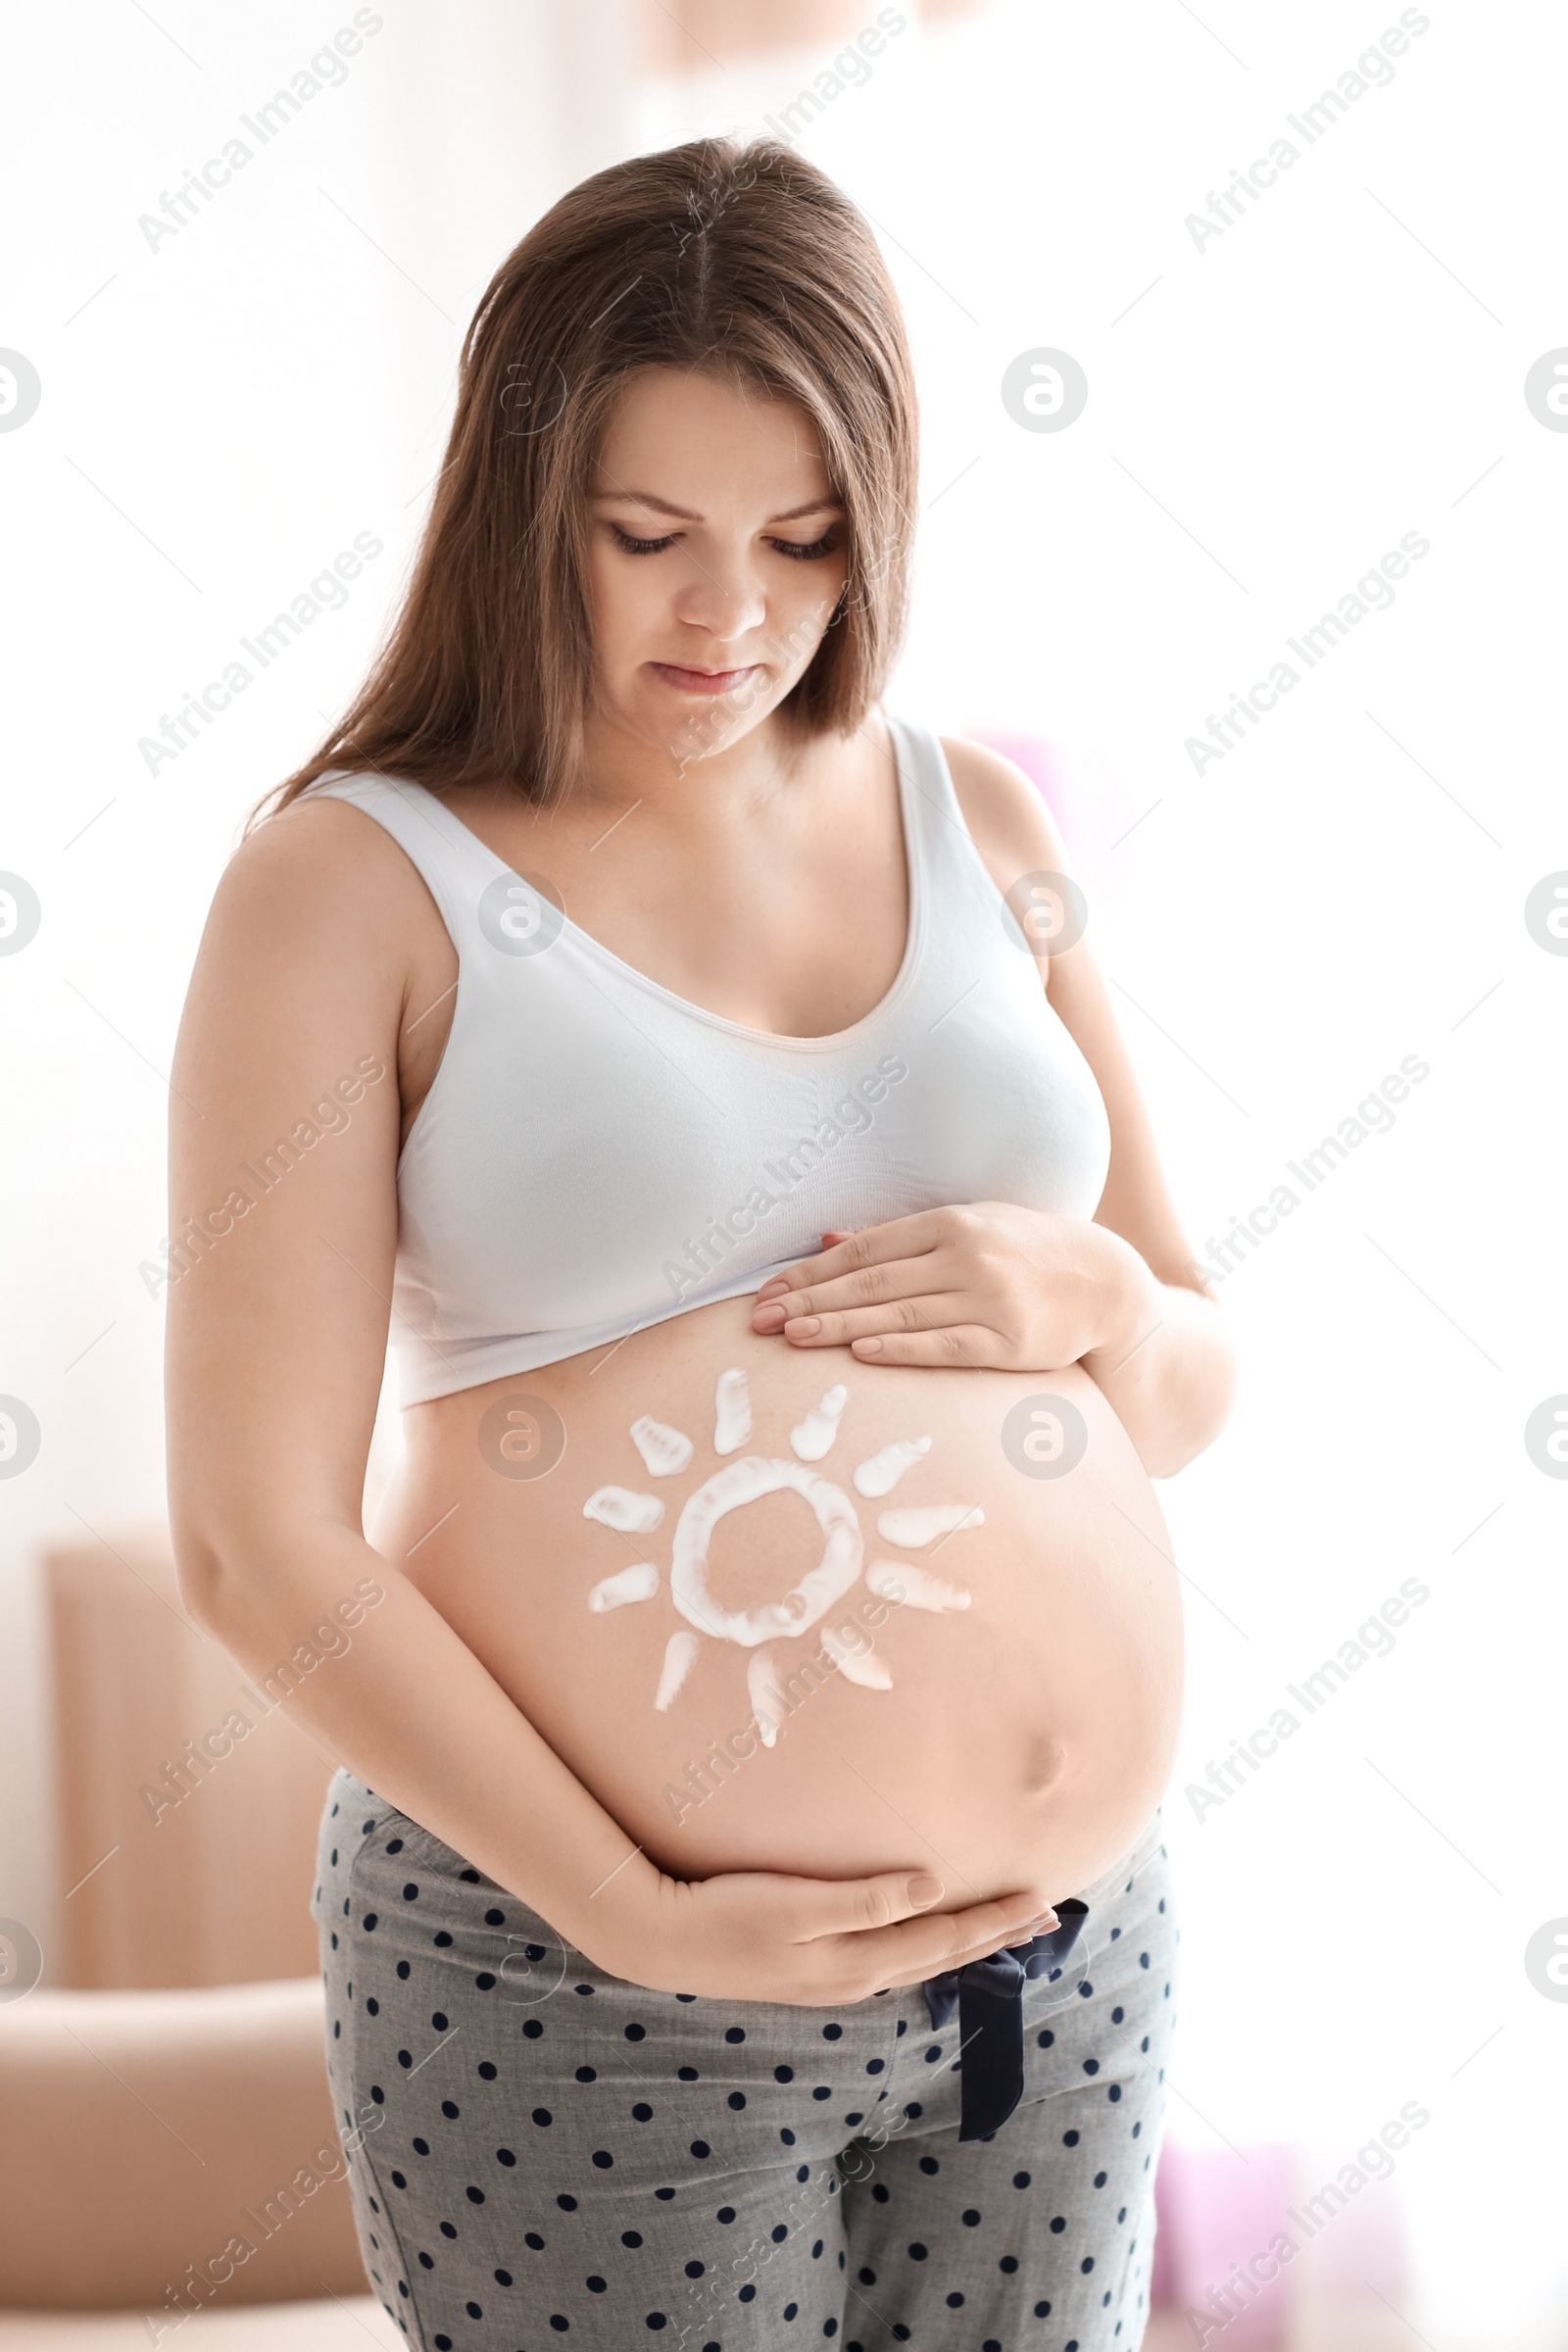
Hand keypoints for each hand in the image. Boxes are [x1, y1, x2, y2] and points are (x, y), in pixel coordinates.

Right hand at [588, 1861, 1058, 2004]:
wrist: (660, 1942)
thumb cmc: (724, 1914)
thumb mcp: (795, 1904)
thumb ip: (864, 1898)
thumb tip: (932, 1886)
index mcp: (856, 1962)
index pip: (944, 1940)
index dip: (995, 1922)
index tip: (1042, 1900)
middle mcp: (853, 1978)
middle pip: (941, 1956)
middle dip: (995, 1936)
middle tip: (1047, 1915)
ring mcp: (832, 1979)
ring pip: (919, 1961)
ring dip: (966, 1943)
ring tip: (1002, 1928)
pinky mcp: (812, 1970)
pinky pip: (892, 1960)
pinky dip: (926, 1947)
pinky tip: (925, 1938)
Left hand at [749, 1202, 1155, 1371]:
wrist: (1106, 1281)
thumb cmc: (1025, 1252)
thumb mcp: (968, 1227)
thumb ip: (899, 1237)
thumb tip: (827, 1238)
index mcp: (949, 1222)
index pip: (864, 1248)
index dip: (812, 1271)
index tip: (770, 1292)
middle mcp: (965, 1256)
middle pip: (872, 1281)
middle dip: (811, 1301)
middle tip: (761, 1321)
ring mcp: (988, 1298)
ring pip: (899, 1313)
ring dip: (840, 1326)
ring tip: (792, 1338)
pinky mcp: (1008, 1341)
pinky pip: (944, 1346)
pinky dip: (901, 1348)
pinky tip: (861, 1353)